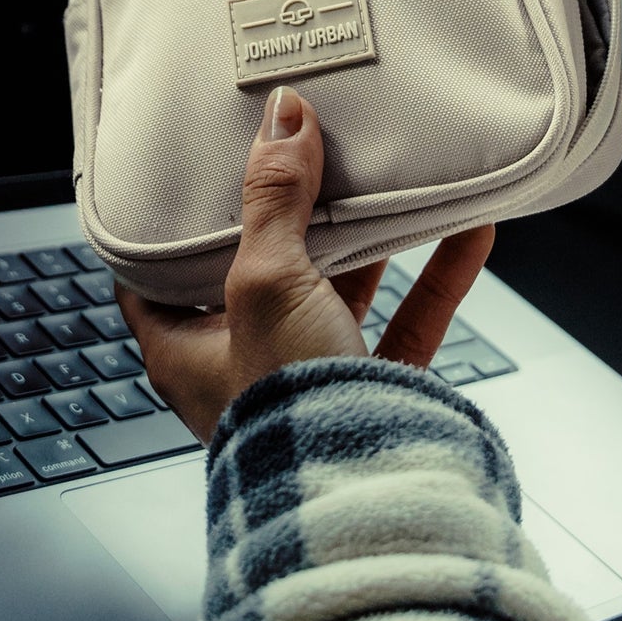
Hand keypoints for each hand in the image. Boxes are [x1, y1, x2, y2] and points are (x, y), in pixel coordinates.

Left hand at [118, 85, 494, 443]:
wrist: (367, 503)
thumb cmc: (288, 412)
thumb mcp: (265, 280)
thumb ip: (274, 197)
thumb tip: (283, 117)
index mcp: (183, 349)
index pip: (155, 275)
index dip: (168, 221)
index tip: (191, 168)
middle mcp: (242, 364)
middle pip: (259, 270)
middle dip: (287, 215)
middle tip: (303, 156)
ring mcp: (311, 376)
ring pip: (339, 290)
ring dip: (367, 237)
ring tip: (384, 177)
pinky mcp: (374, 391)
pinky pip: (408, 319)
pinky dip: (436, 274)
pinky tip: (466, 228)